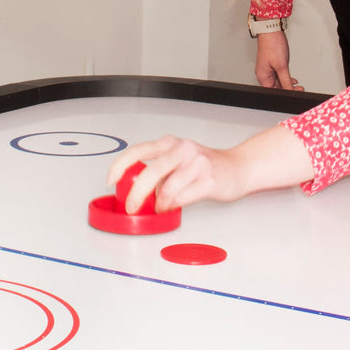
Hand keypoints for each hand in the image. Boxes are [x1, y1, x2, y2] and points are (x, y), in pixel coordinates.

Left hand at [106, 125, 315, 213]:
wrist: (238, 168)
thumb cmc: (205, 166)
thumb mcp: (178, 160)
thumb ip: (159, 171)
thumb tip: (137, 190)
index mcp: (170, 143)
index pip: (138, 150)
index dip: (120, 166)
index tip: (110, 180)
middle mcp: (182, 149)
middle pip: (151, 171)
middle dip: (136, 193)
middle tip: (131, 206)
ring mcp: (197, 163)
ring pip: (166, 188)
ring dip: (159, 202)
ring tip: (162, 206)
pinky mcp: (208, 180)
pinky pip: (182, 197)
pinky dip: (173, 205)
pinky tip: (174, 205)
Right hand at [255, 31, 303, 90]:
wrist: (271, 31)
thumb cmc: (272, 45)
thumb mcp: (282, 66)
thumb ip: (286, 81)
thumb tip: (290, 91)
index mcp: (263, 76)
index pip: (273, 92)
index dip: (284, 94)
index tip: (294, 94)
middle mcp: (264, 74)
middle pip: (276, 88)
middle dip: (288, 89)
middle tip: (299, 89)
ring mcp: (268, 69)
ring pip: (279, 82)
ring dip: (288, 83)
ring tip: (298, 85)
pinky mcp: (272, 64)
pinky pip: (279, 75)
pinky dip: (286, 78)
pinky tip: (292, 79)